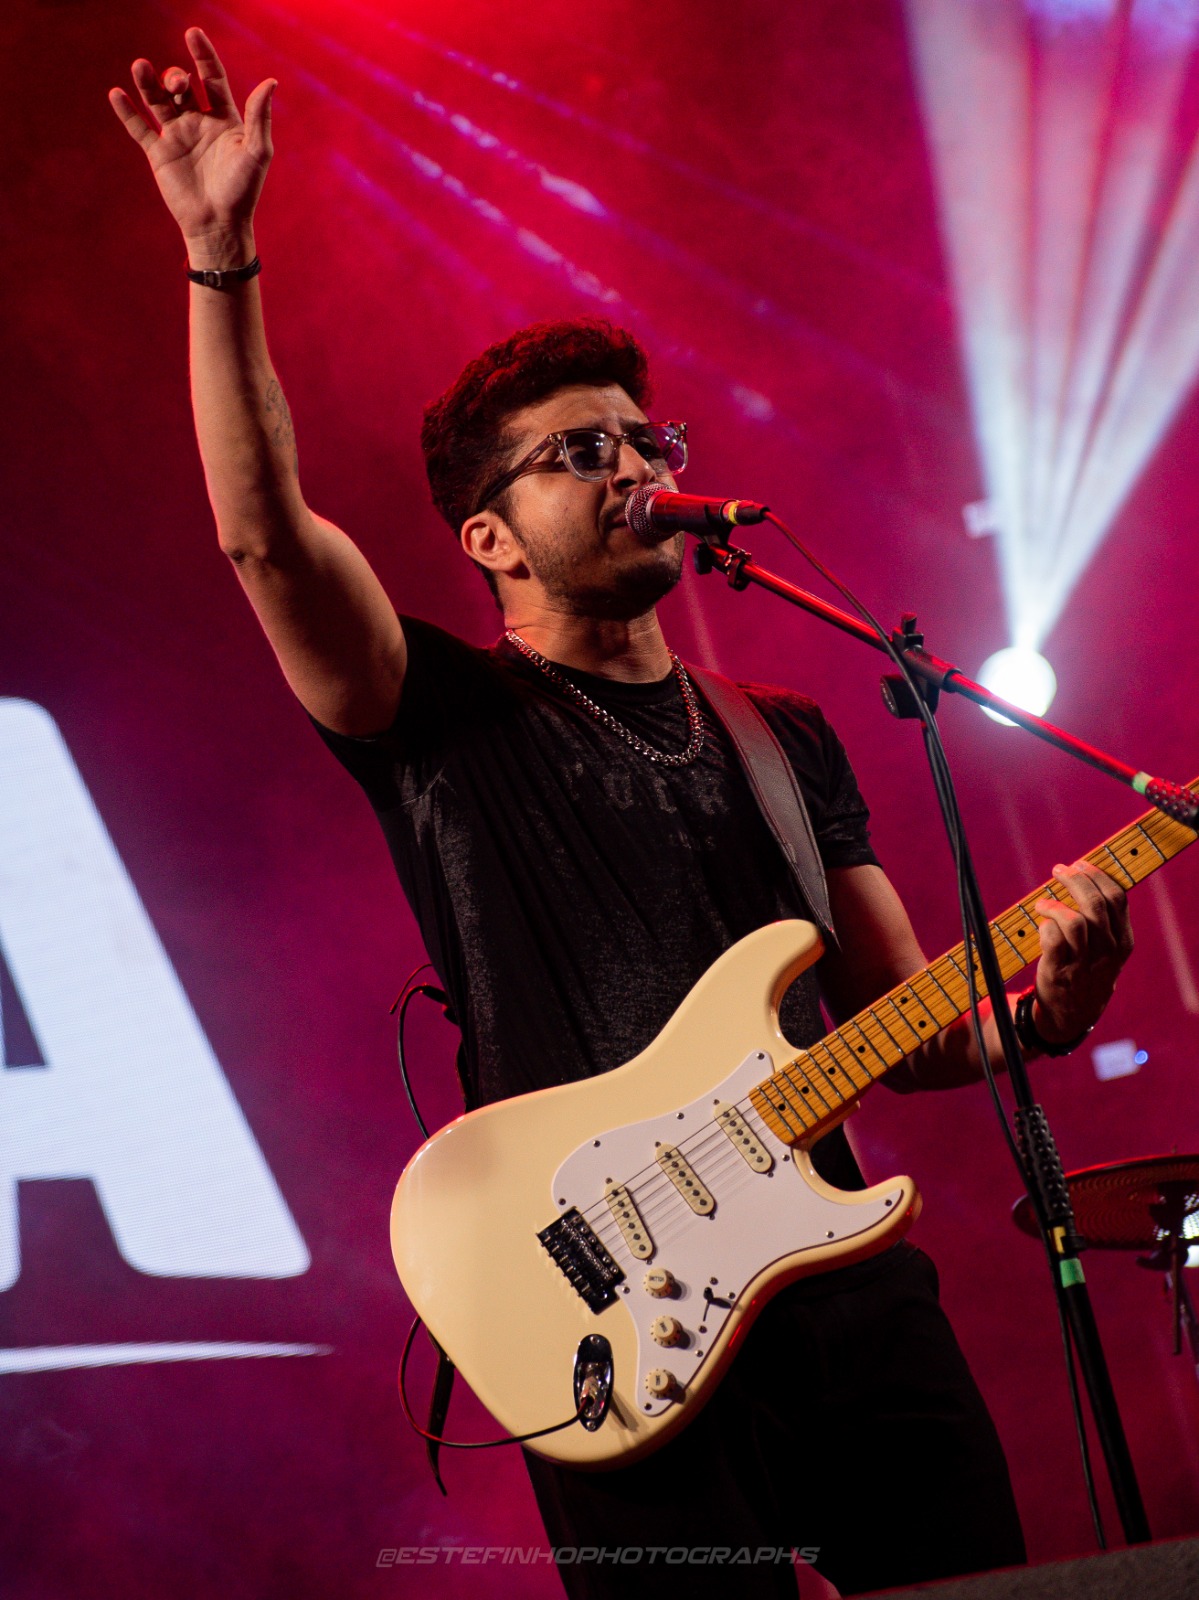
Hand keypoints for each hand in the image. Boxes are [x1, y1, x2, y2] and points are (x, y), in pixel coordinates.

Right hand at [109, 28, 273, 262]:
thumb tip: (271, 81)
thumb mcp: (257, 152)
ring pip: (157, 101)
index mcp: (224, 119)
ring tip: (140, 67)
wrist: (219, 225)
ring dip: (148, 83)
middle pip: (182, 87)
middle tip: (177, 84)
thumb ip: (260, 116)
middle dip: (176, 78)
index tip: (193, 33)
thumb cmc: (243, 191)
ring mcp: (177, 136)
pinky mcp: (159, 154)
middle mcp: (199, 123)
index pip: (212, 78)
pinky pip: (139, 128)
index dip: (203, 56)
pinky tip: (117, 94)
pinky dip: (127, 111)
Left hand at [1031, 859, 1133, 1043]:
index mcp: (1123, 942)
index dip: (1097, 876)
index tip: (1080, 864)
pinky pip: (1053, 940)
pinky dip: (1045, 925)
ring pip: (1075, 921)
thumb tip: (1085, 878)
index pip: (1117, 898)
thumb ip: (1104, 921)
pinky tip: (1040, 922)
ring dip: (1056, 905)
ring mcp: (1083, 963)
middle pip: (1096, 904)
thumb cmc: (1087, 972)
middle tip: (1059, 870)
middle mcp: (1107, 951)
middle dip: (1076, 881)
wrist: (1072, 1015)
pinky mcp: (1059, 972)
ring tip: (1044, 902)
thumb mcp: (1107, 950)